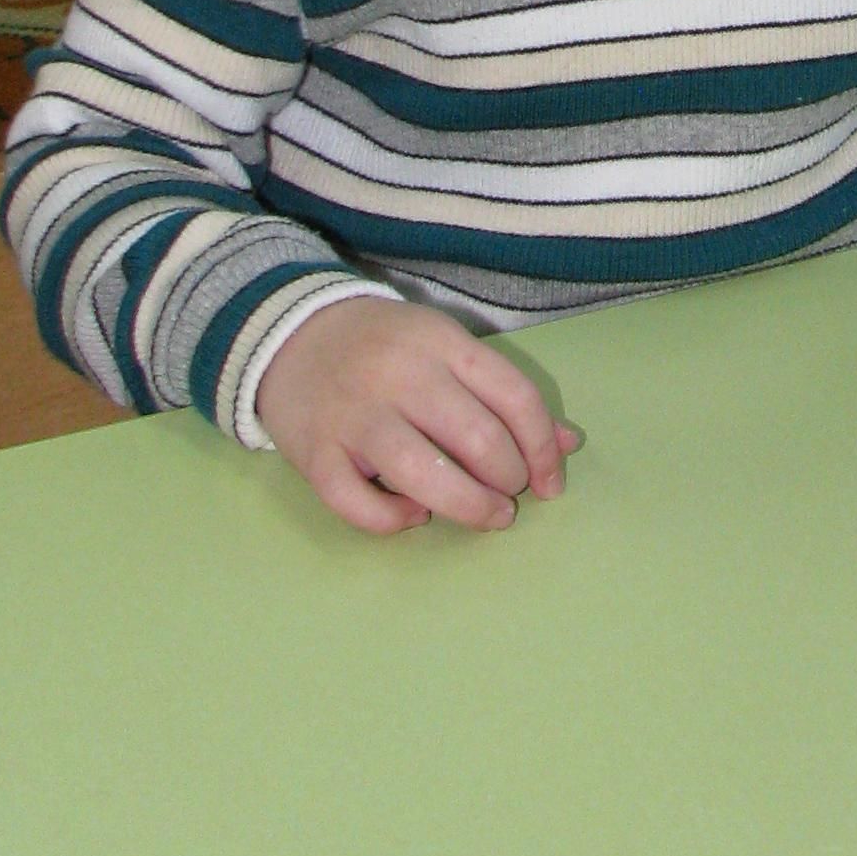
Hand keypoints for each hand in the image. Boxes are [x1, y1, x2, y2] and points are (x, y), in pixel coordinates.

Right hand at [256, 294, 580, 535]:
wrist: (288, 334)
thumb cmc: (383, 348)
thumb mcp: (446, 350)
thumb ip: (504, 395)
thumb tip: (569, 444)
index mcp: (441, 342)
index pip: (514, 397)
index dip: (543, 449)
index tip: (549, 482)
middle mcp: (400, 375)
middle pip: (477, 439)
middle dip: (510, 480)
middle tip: (510, 495)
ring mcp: (354, 415)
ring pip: (423, 474)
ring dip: (469, 506)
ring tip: (487, 515)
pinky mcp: (314, 453)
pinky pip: (357, 503)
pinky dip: (393, 521)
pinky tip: (414, 515)